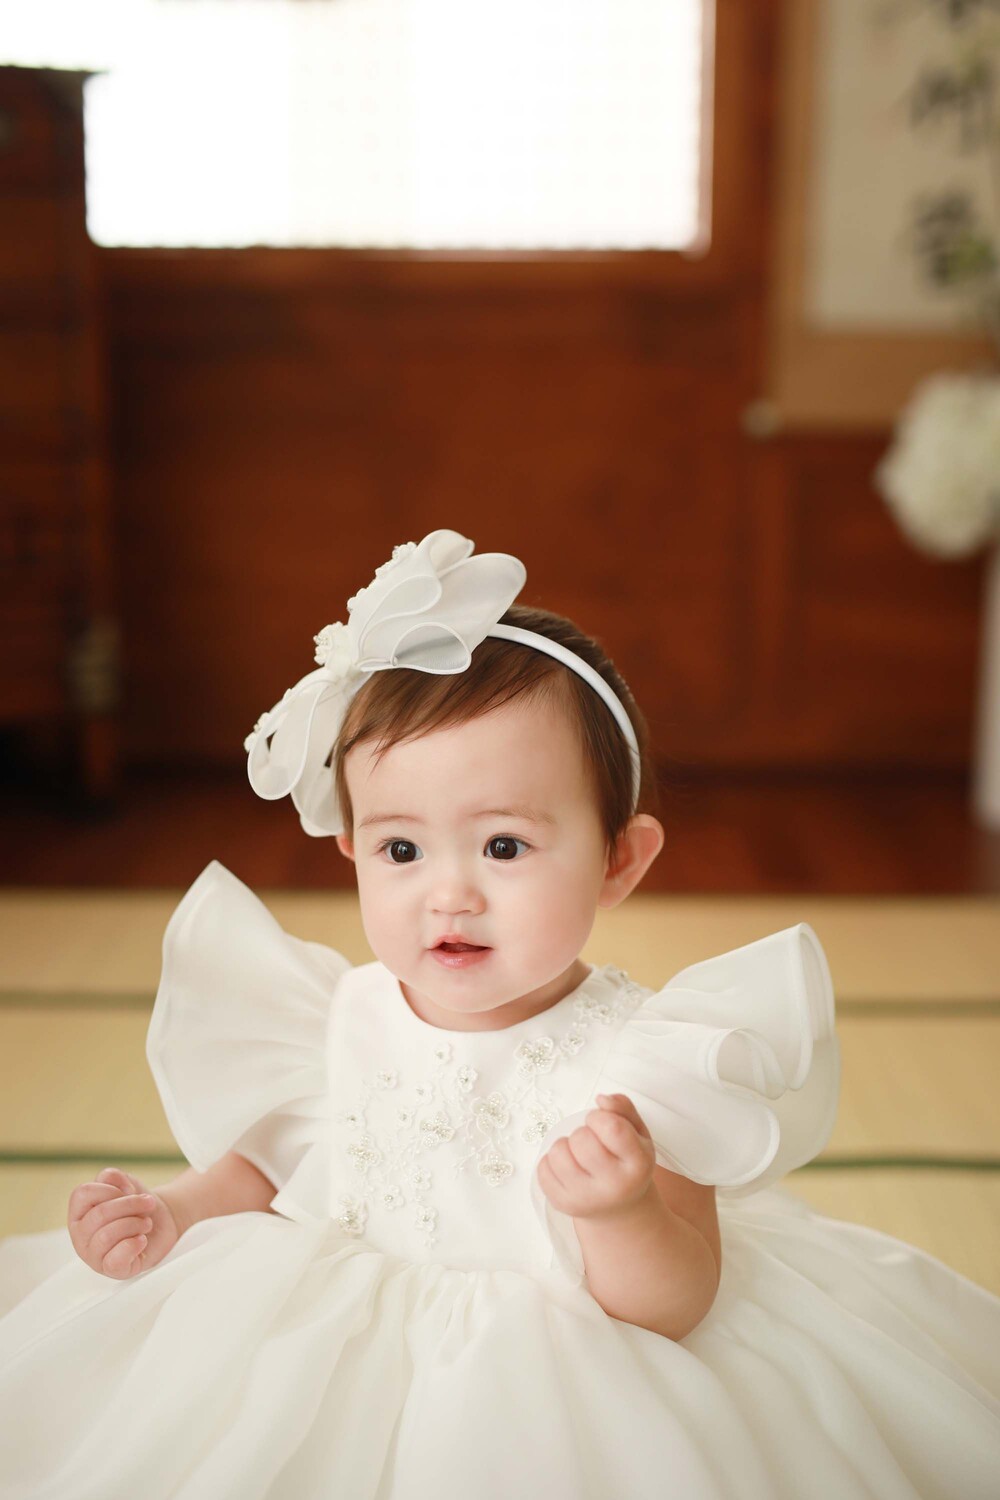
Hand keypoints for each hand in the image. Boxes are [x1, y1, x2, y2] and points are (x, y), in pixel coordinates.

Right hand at [68, 1167, 180, 1279]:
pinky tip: (142, 1240)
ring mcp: (94, 1256)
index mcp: (78, 1214)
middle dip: (130, 1204)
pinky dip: (133, 1245)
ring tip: (146, 1222)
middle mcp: (81, 1236)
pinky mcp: (113, 1271)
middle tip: (147, 1204)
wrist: (160, 1223)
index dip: (110, 1188)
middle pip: (99, 1214)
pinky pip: (115, 1261)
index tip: (128, 1190)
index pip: (82, 1193)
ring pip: (106, 1236)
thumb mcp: (124, 1183)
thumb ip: (112, 1177)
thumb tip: (115, 1185)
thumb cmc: (135, 1206)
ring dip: (135, 1223)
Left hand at [536, 1092, 656, 1221]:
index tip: (600, 1122)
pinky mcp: (564, 1204)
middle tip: (592, 1141)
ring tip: (578, 1154)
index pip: (612, 1128)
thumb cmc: (627, 1163)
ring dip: (565, 1145)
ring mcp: (586, 1198)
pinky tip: (568, 1167)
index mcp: (638, 1164)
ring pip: (558, 1153)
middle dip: (582, 1131)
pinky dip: (551, 1161)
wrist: (620, 1209)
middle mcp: (614, 1185)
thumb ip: (623, 1108)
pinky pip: (543, 1168)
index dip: (599, 1117)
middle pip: (581, 1140)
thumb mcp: (637, 1133)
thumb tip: (601, 1099)